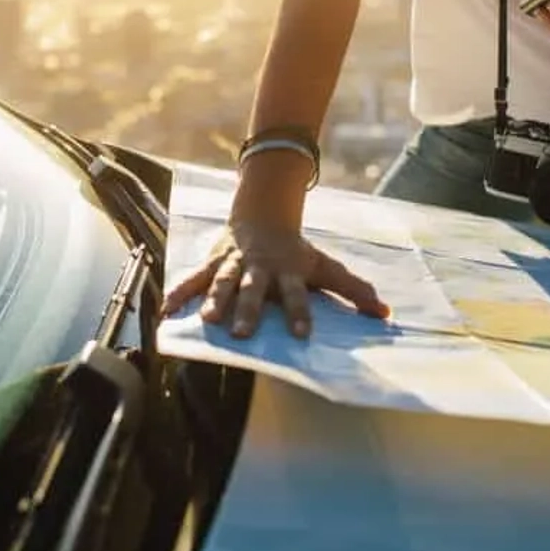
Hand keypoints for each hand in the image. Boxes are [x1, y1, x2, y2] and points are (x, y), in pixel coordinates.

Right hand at [160, 220, 389, 338]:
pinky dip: (178, 293)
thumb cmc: (296, 251)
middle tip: (243, 333)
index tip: (302, 334)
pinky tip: (165, 312)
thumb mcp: (325, 267)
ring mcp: (233, 264)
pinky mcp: (212, 262)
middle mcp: (259, 268)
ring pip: (221, 282)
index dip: (299, 313)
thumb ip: (353, 290)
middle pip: (253, 289)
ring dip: (213, 299)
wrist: (263, 216)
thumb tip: (384, 313)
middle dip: (247, 309)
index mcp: (287, 272)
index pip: (296, 295)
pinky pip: (192, 278)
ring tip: (206, 319)